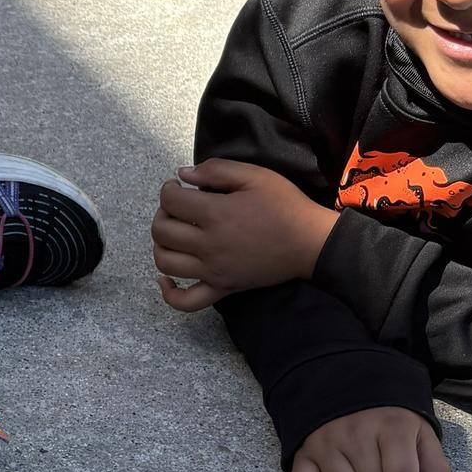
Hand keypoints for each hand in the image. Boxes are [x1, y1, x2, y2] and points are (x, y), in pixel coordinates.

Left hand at [152, 160, 338, 308]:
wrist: (310, 242)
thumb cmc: (285, 205)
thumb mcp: (254, 175)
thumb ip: (215, 170)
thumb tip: (183, 175)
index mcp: (214, 214)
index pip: (170, 202)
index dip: (168, 190)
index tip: (178, 186)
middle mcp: (208, 245)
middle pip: (161, 231)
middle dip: (162, 214)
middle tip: (177, 207)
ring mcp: (213, 271)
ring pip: (165, 263)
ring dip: (161, 245)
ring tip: (174, 234)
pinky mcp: (223, 288)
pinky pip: (186, 301)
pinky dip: (169, 294)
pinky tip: (166, 280)